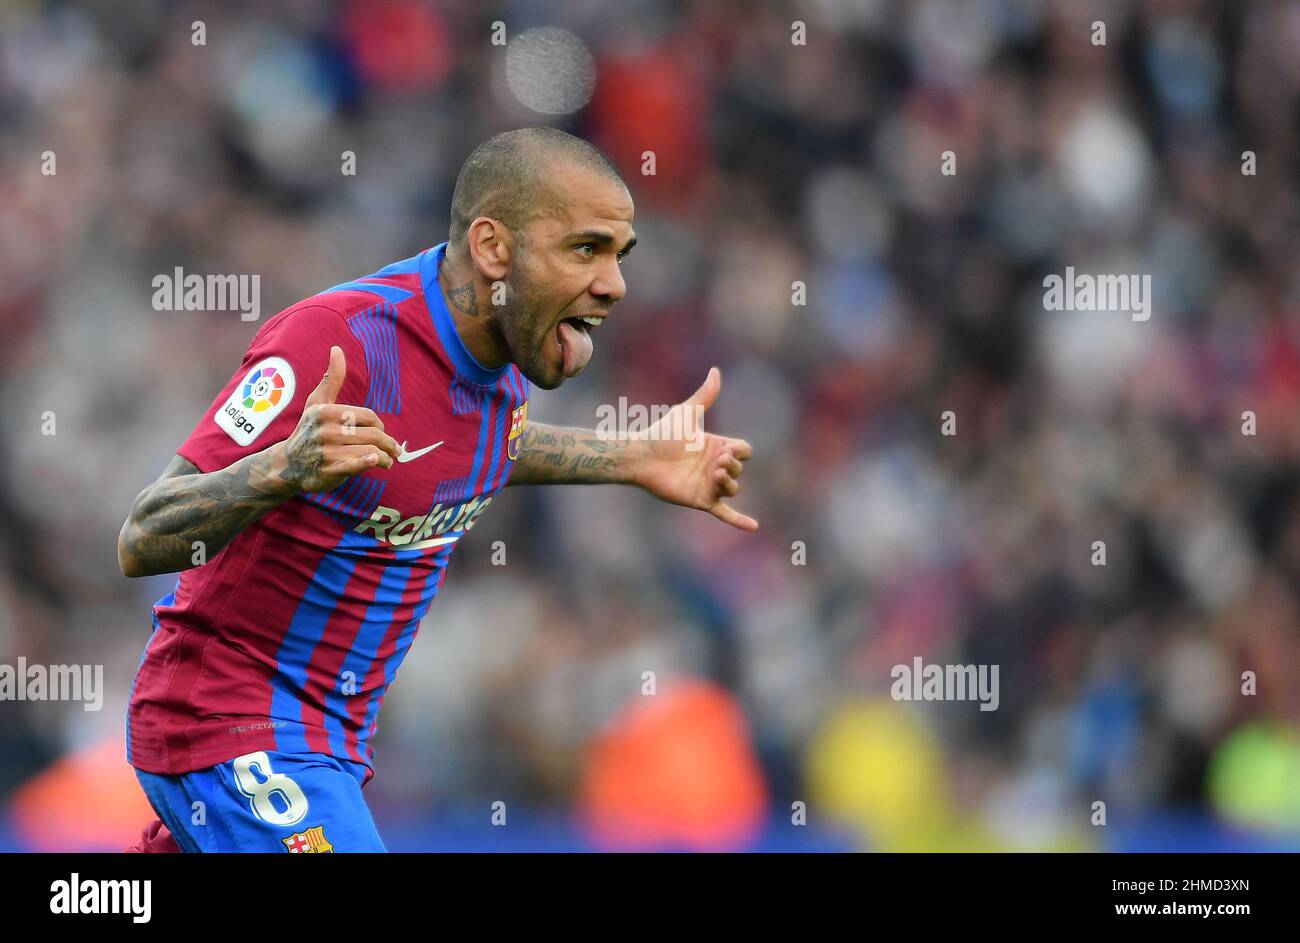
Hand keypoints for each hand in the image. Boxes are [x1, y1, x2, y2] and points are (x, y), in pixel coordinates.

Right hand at [272, 345, 401, 493]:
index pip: (369, 416)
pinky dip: (369, 462)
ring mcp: (328, 452)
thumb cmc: (307, 430)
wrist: (287, 465)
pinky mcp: (330, 470)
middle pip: (374, 434)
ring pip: (371, 451)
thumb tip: (337, 349)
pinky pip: (356, 465)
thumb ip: (331, 379)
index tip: (380, 432)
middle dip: (388, 443)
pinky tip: (378, 462)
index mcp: (326, 412)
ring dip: (385, 457)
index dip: (379, 425)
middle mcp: (327, 430)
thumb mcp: (316, 403)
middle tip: (393, 450)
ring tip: (388, 461)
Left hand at [631, 367, 757, 530]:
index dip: (741, 451)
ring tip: (716, 474)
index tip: (726, 448)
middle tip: (718, 462)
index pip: (744, 450)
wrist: (642, 455)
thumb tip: (716, 371)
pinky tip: (753, 526)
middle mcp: (715, 466)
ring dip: (730, 483)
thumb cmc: (662, 433)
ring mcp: (709, 484)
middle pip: (740, 469)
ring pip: (733, 488)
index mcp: (716, 446)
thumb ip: (704, 396)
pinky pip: (724, 513)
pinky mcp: (700, 500)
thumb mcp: (687, 413)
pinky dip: (738, 520)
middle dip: (733, 466)